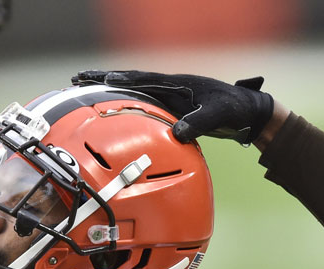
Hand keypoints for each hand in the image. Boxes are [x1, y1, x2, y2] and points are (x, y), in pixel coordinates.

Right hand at [72, 70, 273, 143]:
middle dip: (103, 80)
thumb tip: (176, 134)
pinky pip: (143, 106)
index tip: (95, 80)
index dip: (118, 80)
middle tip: (75, 80)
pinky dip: (126, 107)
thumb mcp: (218, 116)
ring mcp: (170, 97)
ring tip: (85, 93)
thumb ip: (198, 124)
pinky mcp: (172, 109)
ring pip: (134, 93)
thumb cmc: (235, 110)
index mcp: (176, 84)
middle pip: (130, 81)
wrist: (247, 112)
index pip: (141, 79)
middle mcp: (169, 87)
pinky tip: (114, 115)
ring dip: (111, 93)